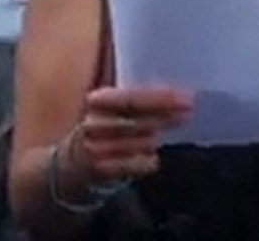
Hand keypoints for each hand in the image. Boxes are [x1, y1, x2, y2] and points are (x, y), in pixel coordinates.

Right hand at [66, 86, 192, 185]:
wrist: (69, 165)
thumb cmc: (100, 128)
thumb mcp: (109, 106)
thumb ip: (133, 96)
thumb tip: (170, 89)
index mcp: (97, 102)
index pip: (131, 98)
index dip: (159, 98)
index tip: (184, 96)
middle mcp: (94, 124)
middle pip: (138, 119)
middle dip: (166, 114)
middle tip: (189, 110)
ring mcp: (96, 148)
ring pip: (139, 141)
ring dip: (157, 136)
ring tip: (175, 125)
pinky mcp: (100, 170)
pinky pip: (135, 164)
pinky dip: (147, 161)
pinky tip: (153, 156)